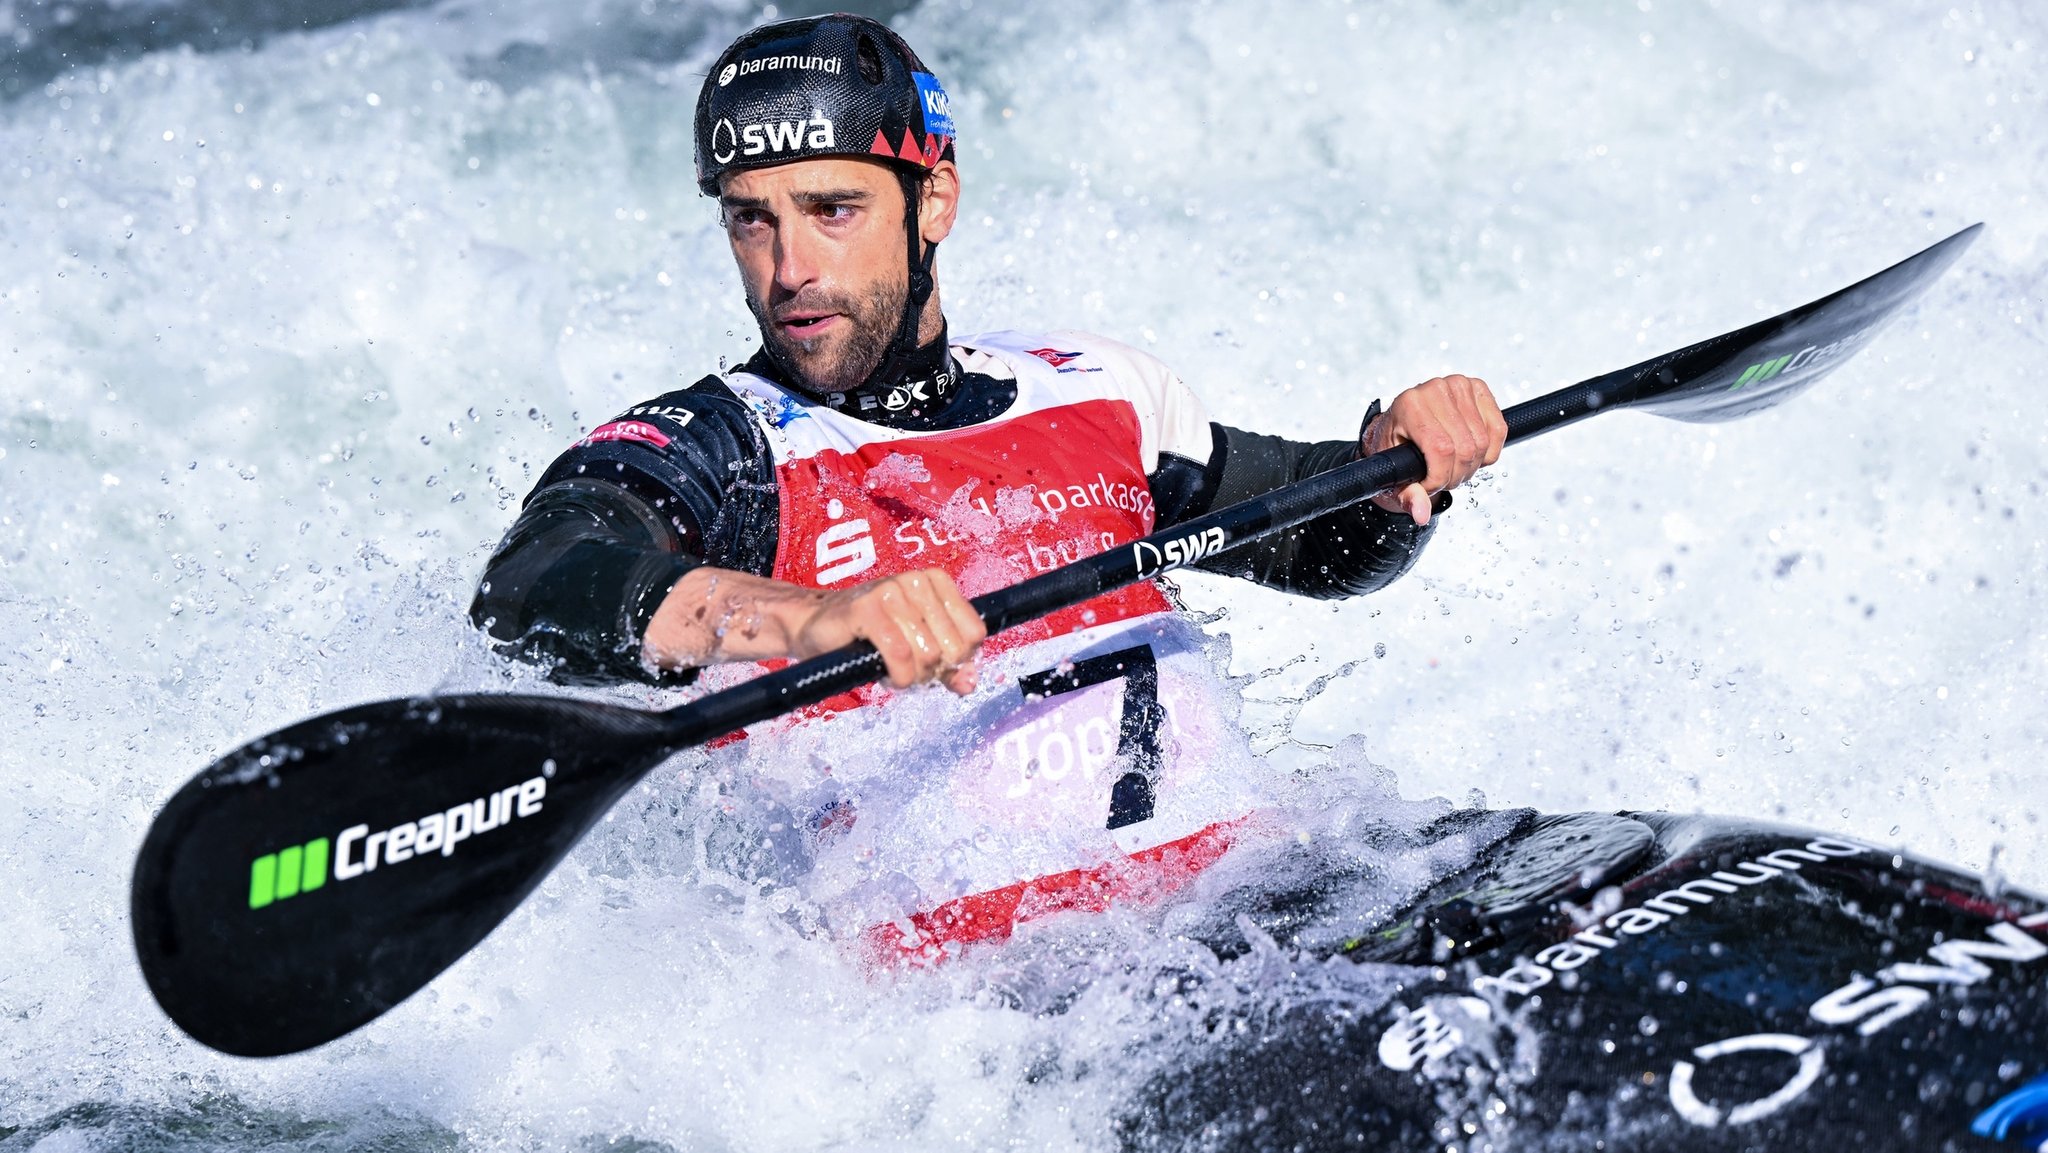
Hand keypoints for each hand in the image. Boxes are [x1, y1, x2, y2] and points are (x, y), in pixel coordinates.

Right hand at [643, 565, 984, 694]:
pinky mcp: (867, 607)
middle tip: (908, 673)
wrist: (812, 628)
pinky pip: (900, 655)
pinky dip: (896, 676)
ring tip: (892, 670)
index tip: (934, 666)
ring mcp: (892, 590)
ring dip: (911, 677)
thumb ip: (946, 664)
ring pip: (927, 653)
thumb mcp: (915, 648)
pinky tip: (883, 673)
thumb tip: (970, 683)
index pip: (974, 632)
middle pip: (952, 647)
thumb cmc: (866, 636)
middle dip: (933, 672)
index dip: (958, 660)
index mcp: (936, 582)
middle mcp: (917, 579)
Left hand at [1362, 374, 1506, 524]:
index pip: (1442, 450)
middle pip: (1465, 449)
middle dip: (1456, 475)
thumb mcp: (1395, 475)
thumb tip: (1421, 514)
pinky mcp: (1477, 388)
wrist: (1400, 428)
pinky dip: (1489, 451)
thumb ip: (1408, 496)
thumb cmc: (1395, 450)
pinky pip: (1498, 429)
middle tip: (1442, 479)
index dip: (1440, 478)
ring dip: (1472, 465)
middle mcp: (1434, 389)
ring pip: (1482, 442)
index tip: (1428, 486)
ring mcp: (1458, 385)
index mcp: (1409, 405)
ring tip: (1453, 467)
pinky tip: (1471, 454)